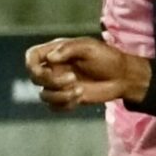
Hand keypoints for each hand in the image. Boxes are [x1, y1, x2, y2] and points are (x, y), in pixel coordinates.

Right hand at [27, 37, 148, 110]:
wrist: (123, 77)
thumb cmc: (107, 58)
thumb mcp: (89, 48)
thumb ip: (68, 49)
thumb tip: (50, 58)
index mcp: (56, 52)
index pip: (32, 57)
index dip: (32, 65)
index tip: (45, 70)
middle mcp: (54, 68)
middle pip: (35, 78)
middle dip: (52, 81)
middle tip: (72, 78)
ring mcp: (60, 84)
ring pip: (44, 95)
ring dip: (60, 96)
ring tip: (80, 90)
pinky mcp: (67, 98)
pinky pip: (54, 107)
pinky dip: (65, 104)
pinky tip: (80, 97)